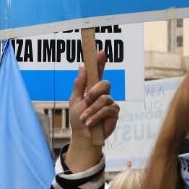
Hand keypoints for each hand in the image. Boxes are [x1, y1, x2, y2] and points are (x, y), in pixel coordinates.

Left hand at [65, 50, 118, 172]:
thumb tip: (82, 66)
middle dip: (94, 92)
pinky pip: (107, 109)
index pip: (98, 72)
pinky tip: (89, 122)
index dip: (100, 62)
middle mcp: (103, 93)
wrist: (83, 135)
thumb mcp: (75, 100)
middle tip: (85, 100)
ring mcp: (110, 103)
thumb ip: (79, 84)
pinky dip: (96, 116)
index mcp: (92, 88)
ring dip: (91, 109)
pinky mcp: (114, 113)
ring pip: (104, 98)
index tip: (101, 52)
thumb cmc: (78, 118)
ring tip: (84, 118)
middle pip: (105, 84)